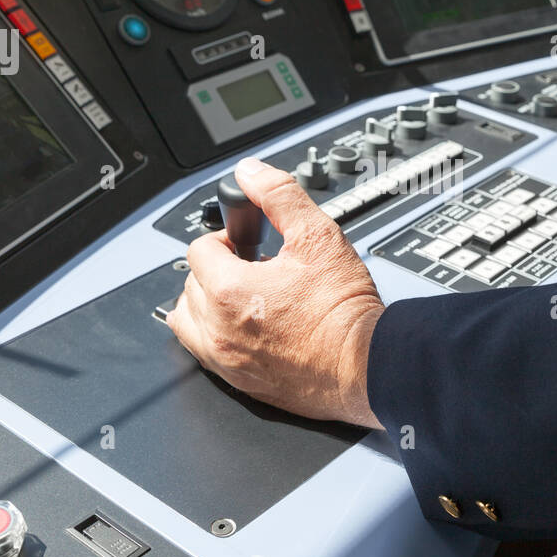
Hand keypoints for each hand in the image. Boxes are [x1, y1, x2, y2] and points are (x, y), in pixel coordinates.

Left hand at [165, 157, 385, 428]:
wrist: (367, 366)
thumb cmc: (344, 309)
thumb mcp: (317, 236)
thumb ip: (279, 196)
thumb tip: (251, 173)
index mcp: (228, 291)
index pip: (199, 249)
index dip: (225, 238)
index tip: (247, 244)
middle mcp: (218, 330)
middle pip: (190, 286)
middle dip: (216, 270)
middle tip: (253, 268)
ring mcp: (226, 361)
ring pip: (188, 324)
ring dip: (206, 304)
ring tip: (241, 298)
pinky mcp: (240, 383)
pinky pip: (206, 355)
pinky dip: (217, 336)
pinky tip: (249, 328)